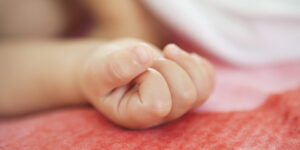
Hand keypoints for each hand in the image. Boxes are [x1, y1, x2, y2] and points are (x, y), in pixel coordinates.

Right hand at [77, 39, 214, 128]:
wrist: (113, 67)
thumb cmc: (102, 72)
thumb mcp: (98, 70)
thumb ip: (115, 67)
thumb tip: (144, 55)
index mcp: (136, 116)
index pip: (158, 104)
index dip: (150, 78)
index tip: (135, 69)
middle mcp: (160, 116)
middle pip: (185, 95)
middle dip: (168, 67)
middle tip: (149, 61)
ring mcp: (176, 104)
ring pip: (201, 88)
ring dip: (185, 62)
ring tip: (166, 53)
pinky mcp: (188, 89)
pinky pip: (208, 79)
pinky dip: (196, 62)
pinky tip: (177, 57)